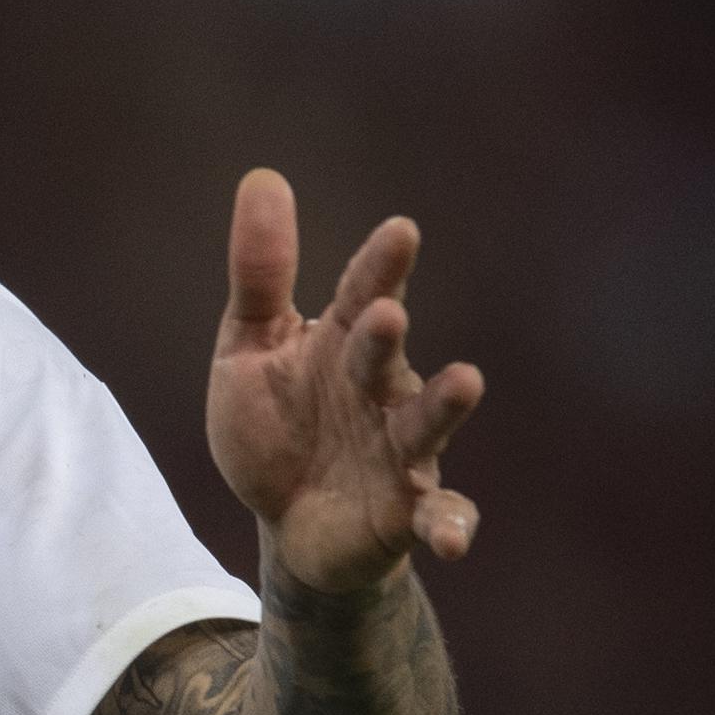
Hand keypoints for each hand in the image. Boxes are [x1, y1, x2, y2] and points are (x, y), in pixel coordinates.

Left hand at [203, 168, 486, 594]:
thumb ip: (260, 274)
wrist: (289, 519)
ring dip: (441, 408)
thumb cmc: (276, 424)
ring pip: (424, 428)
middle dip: (383, 339)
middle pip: (383, 360)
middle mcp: (381, 392)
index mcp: (343, 345)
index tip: (400, 230)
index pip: (361, 295)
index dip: (380, 266)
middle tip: (383, 313)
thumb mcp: (249, 349)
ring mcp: (399, 452)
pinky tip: (451, 538)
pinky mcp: (404, 512)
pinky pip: (437, 516)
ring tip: (465, 381)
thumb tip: (263, 176)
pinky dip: (450, 524)